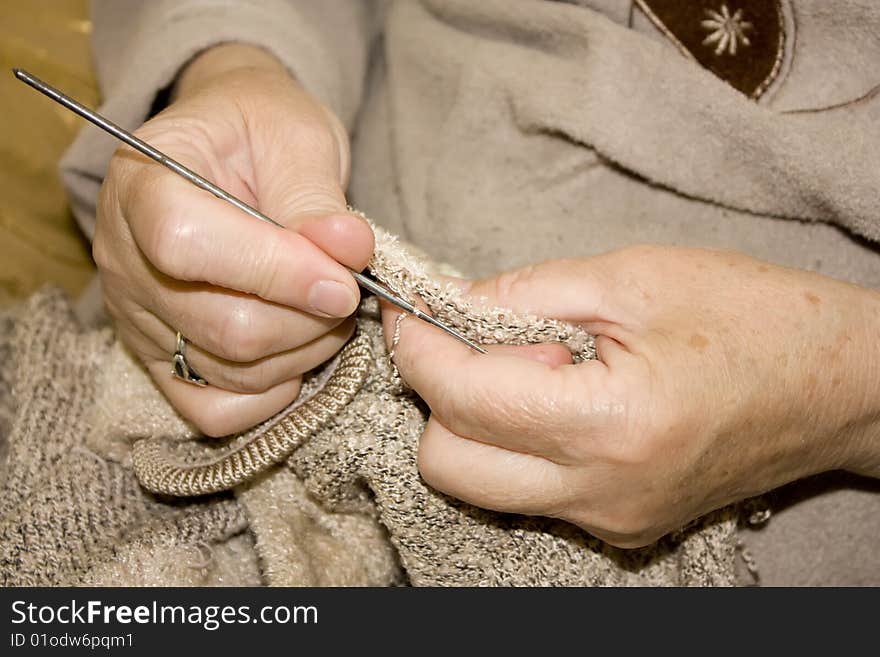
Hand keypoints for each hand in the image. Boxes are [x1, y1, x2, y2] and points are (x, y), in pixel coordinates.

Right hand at [95, 44, 372, 435]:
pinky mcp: (160, 359)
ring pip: (227, 370)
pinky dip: (270, 393)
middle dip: (309, 317)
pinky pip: (212, 409)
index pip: (187, 245)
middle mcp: (124, 259)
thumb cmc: (260, 133)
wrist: (231, 149)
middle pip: (219, 324)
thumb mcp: (295, 139)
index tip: (343, 278)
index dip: (275, 272)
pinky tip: (296, 351)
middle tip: (349, 288)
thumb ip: (317, 200)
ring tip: (329, 307)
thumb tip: (349, 252)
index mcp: (142, 184)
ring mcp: (138, 317)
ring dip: (303, 350)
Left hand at [383, 247, 879, 546]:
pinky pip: (528, 492)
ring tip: (527, 364)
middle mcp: (601, 491)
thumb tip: (446, 306)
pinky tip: (556, 395)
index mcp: (609, 422)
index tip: (406, 311)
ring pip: (481, 485)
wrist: (837, 383)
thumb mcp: (630, 277)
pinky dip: (516, 444)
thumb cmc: (752, 315)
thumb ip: (523, 293)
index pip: (463, 397)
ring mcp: (610, 518)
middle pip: (448, 463)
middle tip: (467, 338)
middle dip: (434, 395)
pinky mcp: (619, 524)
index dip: (417, 347)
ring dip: (473, 422)